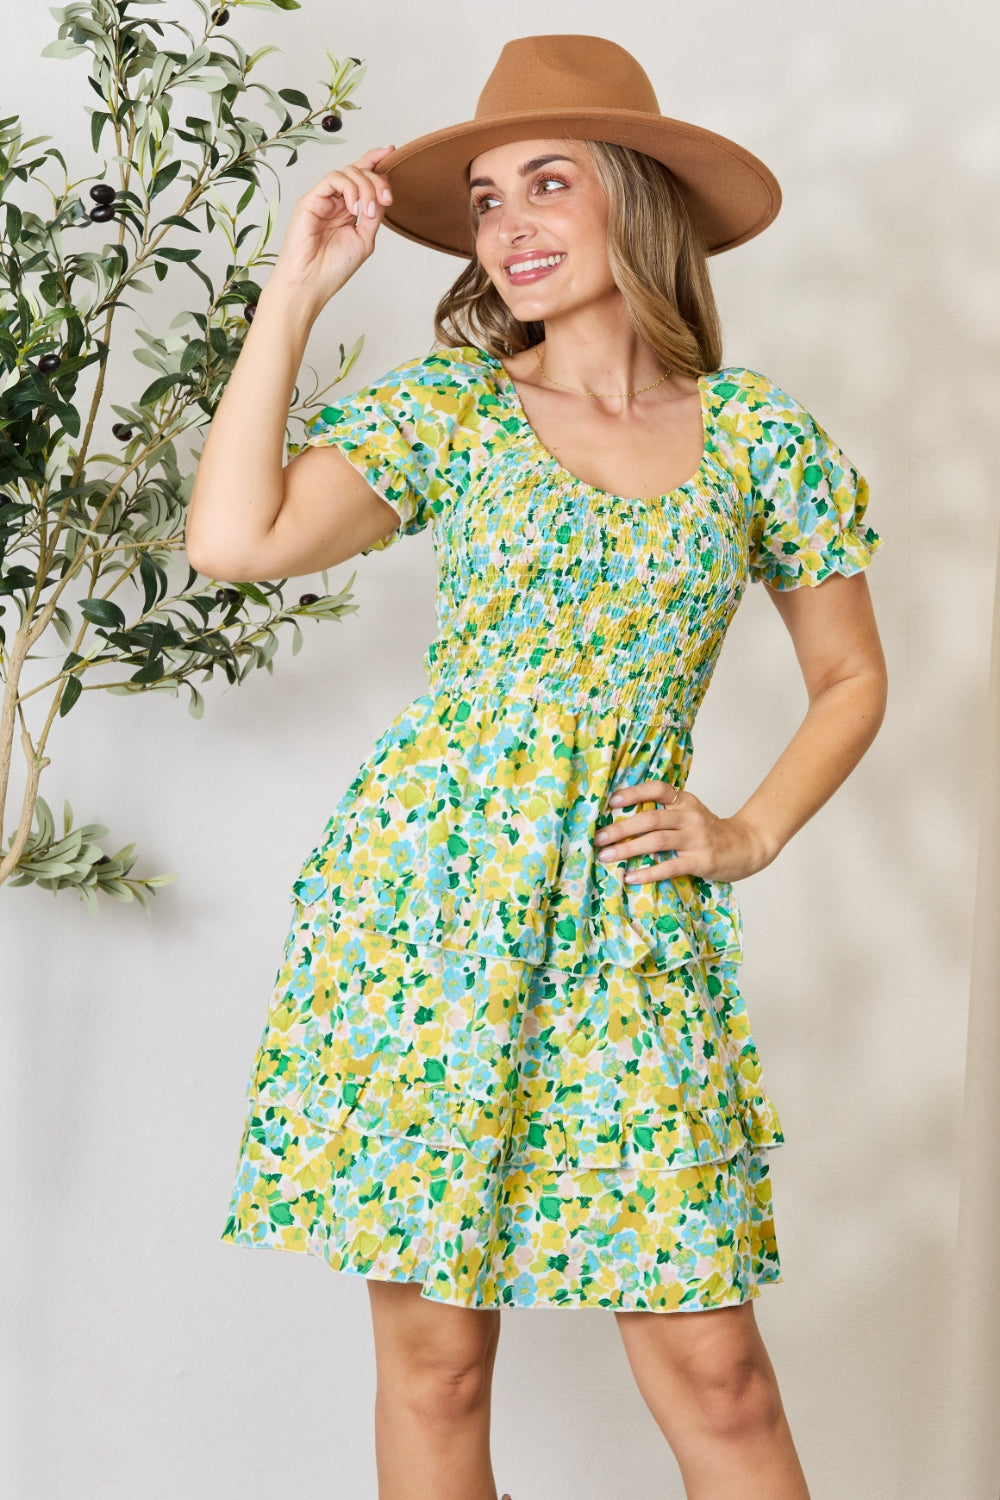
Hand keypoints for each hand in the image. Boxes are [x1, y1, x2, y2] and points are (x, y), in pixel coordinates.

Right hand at [265, 146, 395, 314]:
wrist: (311, 282)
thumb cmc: (333, 268)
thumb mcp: (364, 239)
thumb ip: (374, 215)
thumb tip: (383, 191)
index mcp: (349, 210)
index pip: (362, 178)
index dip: (375, 161)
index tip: (391, 152)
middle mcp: (336, 201)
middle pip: (360, 172)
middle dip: (377, 181)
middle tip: (386, 200)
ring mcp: (323, 199)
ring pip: (349, 172)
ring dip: (365, 188)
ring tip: (366, 212)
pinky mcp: (311, 199)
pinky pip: (333, 179)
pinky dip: (349, 189)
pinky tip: (353, 209)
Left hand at [592, 780, 774, 884]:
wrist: (745, 846)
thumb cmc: (708, 832)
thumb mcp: (689, 813)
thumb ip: (664, 812)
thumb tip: (621, 818)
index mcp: (684, 801)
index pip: (658, 789)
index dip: (634, 793)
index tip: (611, 801)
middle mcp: (690, 816)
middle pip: (650, 818)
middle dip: (621, 828)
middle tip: (598, 838)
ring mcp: (696, 838)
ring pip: (656, 841)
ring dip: (628, 849)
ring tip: (606, 857)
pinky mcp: (701, 861)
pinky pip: (670, 866)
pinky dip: (648, 872)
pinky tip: (630, 877)